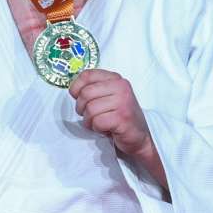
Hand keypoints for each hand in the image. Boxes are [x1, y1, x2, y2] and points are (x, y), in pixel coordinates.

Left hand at [69, 68, 166, 187]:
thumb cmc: (120, 117)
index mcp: (115, 79)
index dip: (76, 88)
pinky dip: (98, 129)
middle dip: (82, 108)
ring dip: (90, 121)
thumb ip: (94, 89)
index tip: (77, 97)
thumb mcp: (108, 96)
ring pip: (90, 109)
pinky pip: (97, 122)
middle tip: (90, 116)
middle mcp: (121, 87)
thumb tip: (73, 89)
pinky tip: (106, 129)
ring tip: (100, 123)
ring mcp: (123, 102)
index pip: (87, 75)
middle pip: (85, 94)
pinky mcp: (122, 117)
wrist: (140, 136)